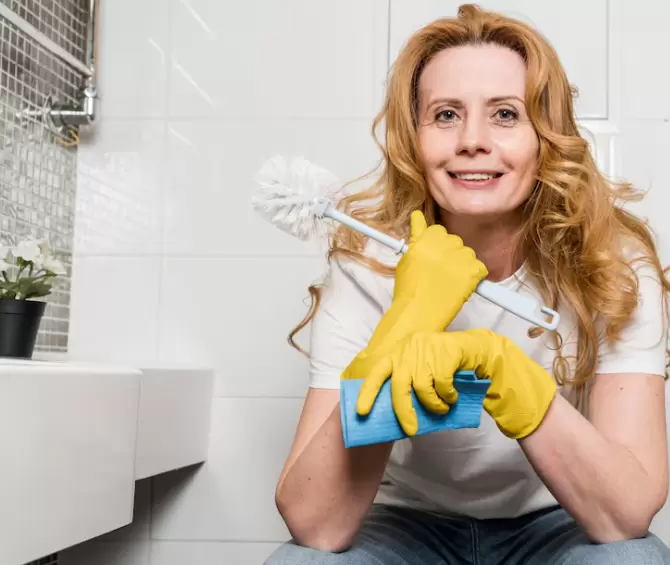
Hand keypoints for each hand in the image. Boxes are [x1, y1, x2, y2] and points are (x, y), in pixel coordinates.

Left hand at [358, 329, 556, 437]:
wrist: (475, 350)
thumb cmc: (443, 366)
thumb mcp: (421, 370)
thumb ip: (408, 384)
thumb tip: (397, 416)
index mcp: (398, 353)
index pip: (377, 373)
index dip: (368, 392)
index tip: (362, 412)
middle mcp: (408, 348)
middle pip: (399, 385)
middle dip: (404, 410)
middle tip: (411, 430)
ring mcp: (426, 348)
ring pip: (422, 387)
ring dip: (433, 404)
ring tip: (442, 407)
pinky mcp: (444, 351)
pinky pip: (442, 384)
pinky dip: (447, 396)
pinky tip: (452, 395)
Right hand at [365, 211, 487, 353]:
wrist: (418, 313)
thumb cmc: (408, 292)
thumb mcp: (405, 262)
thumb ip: (414, 242)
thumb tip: (418, 225)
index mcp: (423, 239)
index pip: (433, 228)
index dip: (434, 240)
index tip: (434, 248)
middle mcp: (442, 243)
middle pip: (452, 240)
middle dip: (449, 253)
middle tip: (440, 272)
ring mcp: (459, 255)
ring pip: (467, 253)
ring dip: (462, 264)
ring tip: (449, 281)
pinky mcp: (473, 269)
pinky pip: (479, 267)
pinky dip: (474, 276)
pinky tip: (461, 286)